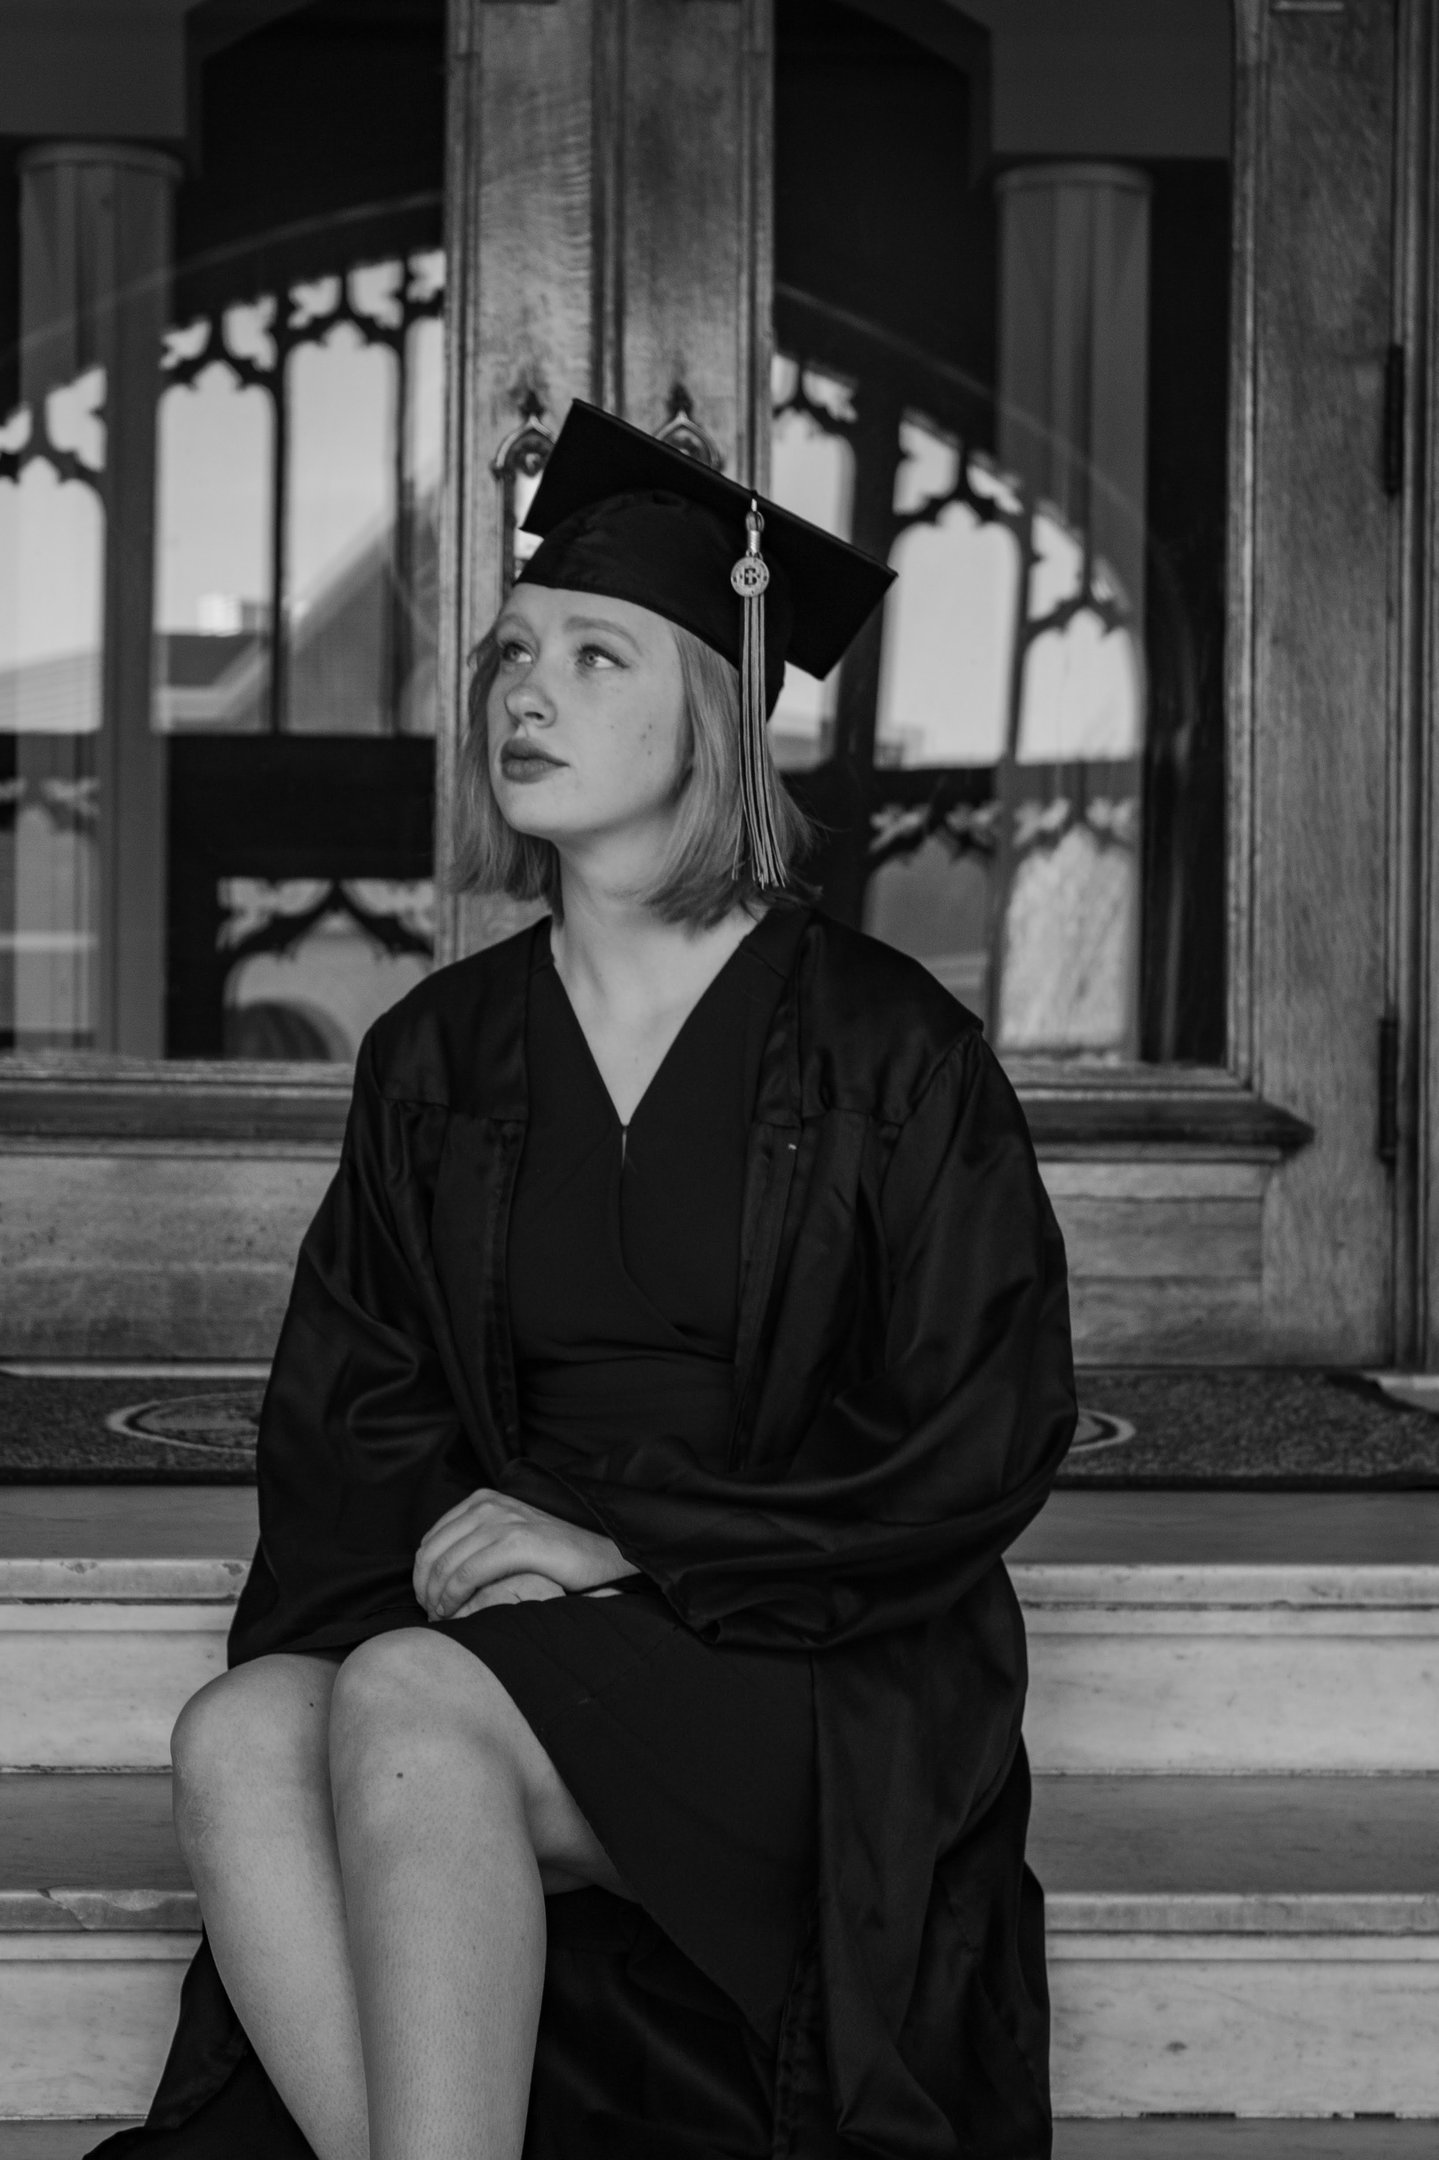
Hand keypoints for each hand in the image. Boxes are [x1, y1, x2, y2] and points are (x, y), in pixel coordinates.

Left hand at [413, 1489, 636, 1620]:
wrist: (600, 1556)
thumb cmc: (553, 1555)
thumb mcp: (508, 1536)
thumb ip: (475, 1543)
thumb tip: (435, 1573)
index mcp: (483, 1501)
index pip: (431, 1539)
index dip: (422, 1574)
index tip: (428, 1601)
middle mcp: (489, 1505)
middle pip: (432, 1552)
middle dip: (424, 1588)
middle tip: (431, 1614)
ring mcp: (504, 1521)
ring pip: (446, 1564)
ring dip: (436, 1596)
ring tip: (442, 1617)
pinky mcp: (518, 1542)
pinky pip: (468, 1573)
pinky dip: (453, 1596)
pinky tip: (455, 1611)